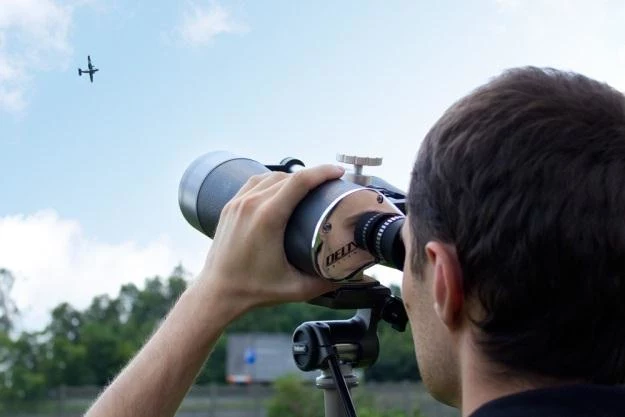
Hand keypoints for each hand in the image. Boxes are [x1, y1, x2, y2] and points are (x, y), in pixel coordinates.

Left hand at [197, 164, 344, 311]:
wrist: (217, 293)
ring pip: (269, 176)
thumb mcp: (296, 288)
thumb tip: (353, 275)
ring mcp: (237, 203)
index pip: (300, 181)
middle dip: (311, 175)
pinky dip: (271, 181)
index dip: (322, 172)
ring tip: (306, 186)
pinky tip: (280, 189)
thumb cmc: (253, 290)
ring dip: (290, 177)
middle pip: (287, 176)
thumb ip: (327, 282)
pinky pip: (253, 183)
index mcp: (268, 217)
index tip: (338, 173)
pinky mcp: (229, 207)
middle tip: (328, 185)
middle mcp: (251, 204)